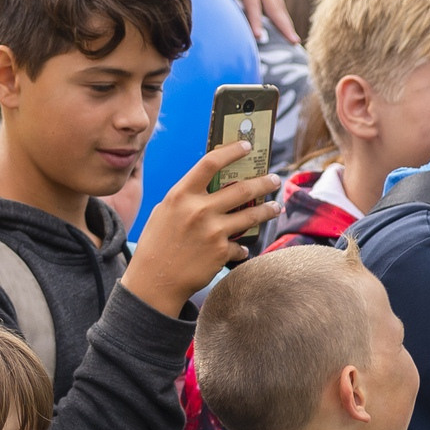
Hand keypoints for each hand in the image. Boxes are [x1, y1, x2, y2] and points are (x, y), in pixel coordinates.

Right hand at [118, 140, 278, 316]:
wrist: (153, 282)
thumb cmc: (156, 245)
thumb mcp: (164, 213)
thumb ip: (187, 198)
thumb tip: (214, 185)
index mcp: (181, 196)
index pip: (210, 163)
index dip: (232, 151)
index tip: (246, 146)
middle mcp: (199, 210)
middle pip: (242, 188)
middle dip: (264, 182)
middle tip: (274, 179)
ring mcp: (213, 231)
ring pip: (252, 215)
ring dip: (267, 210)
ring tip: (275, 207)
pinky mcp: (221, 252)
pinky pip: (240, 245)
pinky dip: (241, 247)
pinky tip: (241, 248)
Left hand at [207, 0, 295, 44]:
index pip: (252, 5)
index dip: (255, 22)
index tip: (258, 37)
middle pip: (275, 9)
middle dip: (284, 27)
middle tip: (293, 43)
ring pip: (280, 7)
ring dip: (288, 24)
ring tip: (295, 41)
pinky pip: (279, 3)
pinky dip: (284, 16)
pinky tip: (287, 28)